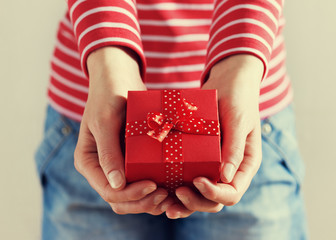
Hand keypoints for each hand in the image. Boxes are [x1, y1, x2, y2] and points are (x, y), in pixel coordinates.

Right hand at [74, 46, 168, 214]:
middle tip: (166, 194)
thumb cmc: (109, 95)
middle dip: (142, 202)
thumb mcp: (106, 121)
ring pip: (130, 197)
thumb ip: (108, 153)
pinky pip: (140, 183)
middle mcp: (100, 168)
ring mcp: (115, 166)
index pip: (109, 191)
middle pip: (120, 199)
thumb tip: (117, 185)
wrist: (118, 79)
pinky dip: (153, 189)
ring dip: (149, 201)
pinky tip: (169, 186)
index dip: (132, 194)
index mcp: (88, 161)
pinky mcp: (129, 161)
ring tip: (170, 194)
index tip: (154, 185)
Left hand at [165, 54, 263, 217]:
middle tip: (175, 192)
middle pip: (215, 200)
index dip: (214, 193)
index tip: (196, 180)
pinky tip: (163, 188)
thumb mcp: (238, 120)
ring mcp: (214, 165)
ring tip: (164, 199)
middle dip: (196, 201)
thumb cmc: (237, 97)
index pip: (232, 193)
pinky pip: (191, 179)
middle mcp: (230, 170)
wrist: (228, 81)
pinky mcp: (200, 158)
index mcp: (245, 164)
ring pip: (201, 195)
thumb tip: (226, 178)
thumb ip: (234, 148)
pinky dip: (178, 187)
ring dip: (184, 201)